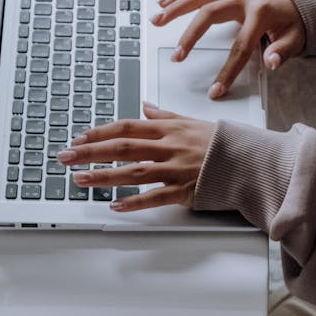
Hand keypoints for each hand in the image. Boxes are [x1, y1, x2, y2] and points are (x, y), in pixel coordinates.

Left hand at [57, 104, 214, 211]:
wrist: (250, 162)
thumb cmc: (222, 143)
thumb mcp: (191, 123)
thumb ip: (165, 117)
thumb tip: (146, 108)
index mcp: (168, 129)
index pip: (126, 127)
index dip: (99, 133)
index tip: (79, 139)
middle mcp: (168, 147)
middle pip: (122, 148)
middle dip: (90, 152)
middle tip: (65, 158)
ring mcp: (175, 170)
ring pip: (133, 172)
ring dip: (104, 176)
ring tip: (81, 180)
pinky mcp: (184, 191)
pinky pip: (154, 197)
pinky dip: (134, 202)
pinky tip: (115, 206)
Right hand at [152, 0, 305, 96]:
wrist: (293, 0)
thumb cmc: (292, 22)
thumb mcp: (294, 39)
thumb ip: (282, 51)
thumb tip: (272, 62)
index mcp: (260, 13)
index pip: (240, 47)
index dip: (227, 71)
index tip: (215, 91)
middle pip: (209, 13)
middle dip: (190, 35)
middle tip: (177, 56)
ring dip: (175, 7)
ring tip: (156, 20)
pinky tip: (162, 3)